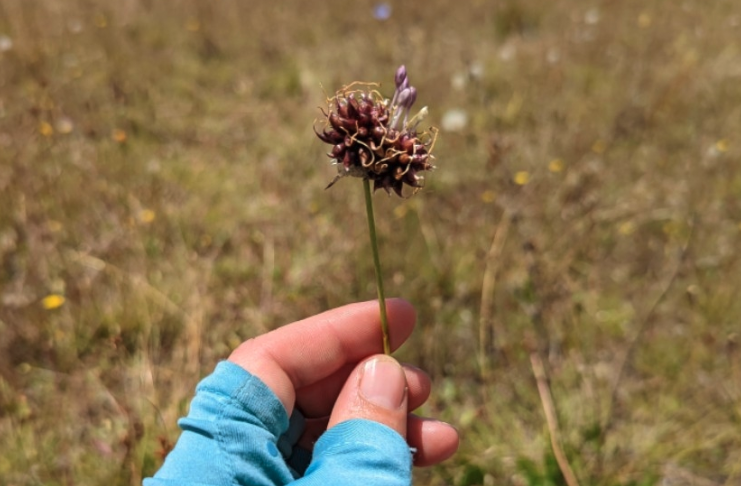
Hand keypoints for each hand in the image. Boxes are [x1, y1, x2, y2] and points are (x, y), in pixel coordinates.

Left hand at [228, 299, 458, 466]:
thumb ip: (362, 434)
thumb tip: (382, 368)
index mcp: (216, 449)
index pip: (268, 361)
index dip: (337, 330)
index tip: (401, 315)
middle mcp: (224, 461)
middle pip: (295, 394)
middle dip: (368, 382)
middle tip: (424, 384)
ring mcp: (249, 483)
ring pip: (314, 437)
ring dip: (380, 426)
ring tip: (438, 434)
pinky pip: (320, 470)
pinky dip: (366, 458)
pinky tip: (420, 456)